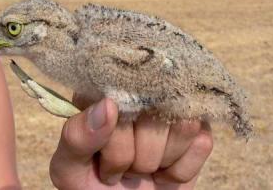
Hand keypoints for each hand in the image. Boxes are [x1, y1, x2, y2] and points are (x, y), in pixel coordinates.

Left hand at [49, 98, 212, 189]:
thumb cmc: (93, 184)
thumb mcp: (71, 167)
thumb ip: (77, 137)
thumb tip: (108, 104)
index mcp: (105, 92)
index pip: (120, 97)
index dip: (115, 138)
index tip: (103, 158)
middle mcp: (140, 92)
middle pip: (154, 115)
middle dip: (135, 157)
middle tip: (123, 167)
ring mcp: (171, 108)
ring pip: (183, 124)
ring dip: (159, 161)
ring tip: (143, 167)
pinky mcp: (198, 129)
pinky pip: (202, 143)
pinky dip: (180, 171)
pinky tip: (164, 172)